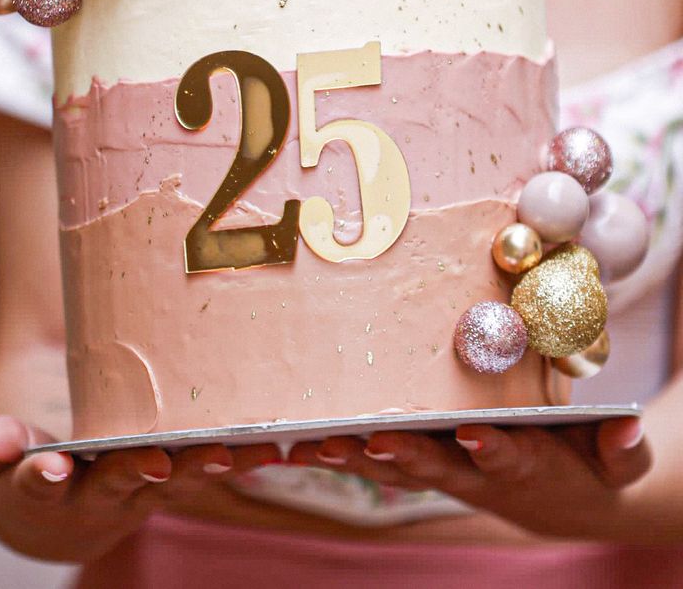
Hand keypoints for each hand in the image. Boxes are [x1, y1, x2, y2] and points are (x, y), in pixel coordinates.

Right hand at [0, 415, 279, 562]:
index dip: (43, 476)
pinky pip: (207, 471)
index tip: (51, 465)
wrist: (48, 485)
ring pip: (172, 482)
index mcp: (42, 492)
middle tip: (157, 463)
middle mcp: (96, 498)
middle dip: (136, 473)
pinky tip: (272, 451)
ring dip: (200, 469)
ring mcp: (138, 489)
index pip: (39, 484)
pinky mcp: (171, 476)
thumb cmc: (14, 458)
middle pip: (117, 486)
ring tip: (229, 454)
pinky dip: (240, 463)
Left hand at [289, 417, 650, 540]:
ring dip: (358, 458)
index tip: (474, 436)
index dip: (492, 451)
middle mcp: (477, 473)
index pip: (509, 459)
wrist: (563, 499)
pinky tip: (300, 446)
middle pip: (438, 467)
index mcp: (526, 464)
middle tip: (372, 441)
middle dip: (405, 455)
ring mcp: (447, 472)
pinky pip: (380, 462)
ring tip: (317, 445)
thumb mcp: (617, 462)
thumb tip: (626, 425)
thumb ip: (622, 449)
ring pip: (398, 466)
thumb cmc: (590, 465)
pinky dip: (344, 455)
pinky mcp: (426, 465)